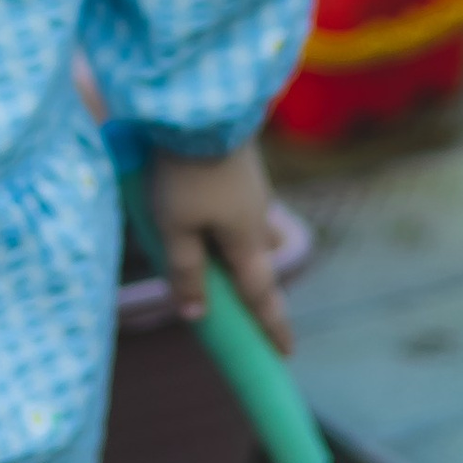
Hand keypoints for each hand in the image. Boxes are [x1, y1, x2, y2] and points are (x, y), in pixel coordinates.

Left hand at [150, 139, 291, 355]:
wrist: (200, 107)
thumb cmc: (184, 173)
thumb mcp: (176, 227)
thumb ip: (186, 271)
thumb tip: (197, 314)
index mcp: (245, 241)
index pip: (261, 295)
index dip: (271, 327)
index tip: (286, 355)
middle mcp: (255, 218)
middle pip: (257, 263)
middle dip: (255, 288)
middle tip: (251, 311)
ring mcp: (250, 190)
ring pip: (247, 233)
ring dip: (237, 252)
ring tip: (215, 261)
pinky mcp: (238, 169)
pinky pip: (236, 209)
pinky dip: (225, 224)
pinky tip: (203, 213)